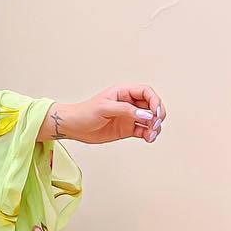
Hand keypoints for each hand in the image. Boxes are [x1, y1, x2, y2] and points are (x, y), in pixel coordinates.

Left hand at [49, 86, 164, 145]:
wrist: (73, 127)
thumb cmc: (84, 112)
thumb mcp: (104, 108)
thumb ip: (126, 110)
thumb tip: (146, 114)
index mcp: (123, 92)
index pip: (146, 92)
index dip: (155, 101)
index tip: (156, 112)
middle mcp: (129, 103)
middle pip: (152, 106)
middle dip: (157, 115)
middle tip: (155, 125)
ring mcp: (129, 116)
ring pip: (150, 119)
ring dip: (155, 127)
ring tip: (151, 135)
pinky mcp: (127, 129)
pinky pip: (143, 131)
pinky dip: (149, 135)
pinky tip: (148, 139)